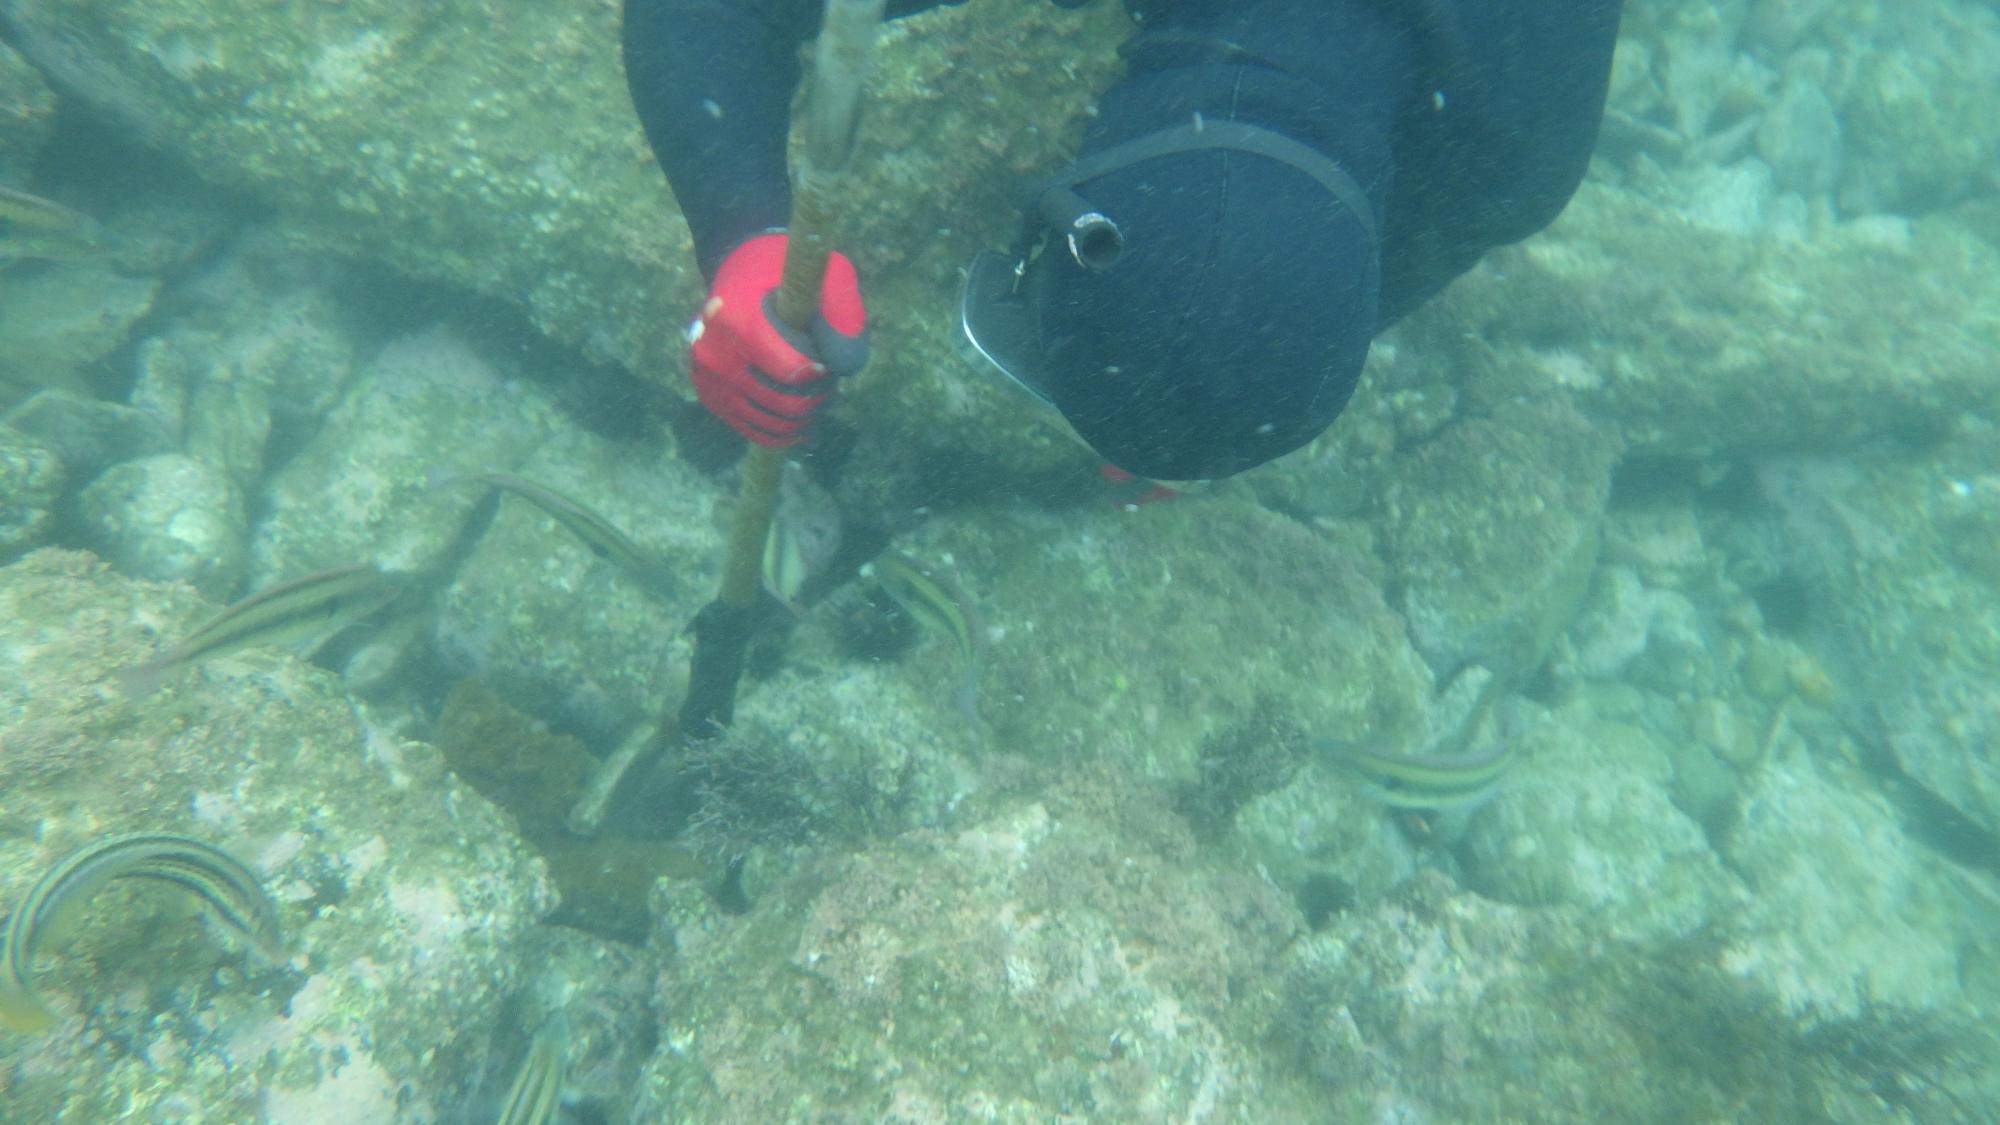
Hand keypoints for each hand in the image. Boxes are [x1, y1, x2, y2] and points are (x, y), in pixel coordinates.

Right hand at [688, 233, 867, 446]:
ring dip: (803, 419)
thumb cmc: (788, 272)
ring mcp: (707, 380)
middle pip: (782, 403)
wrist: (739, 272)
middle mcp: (713, 353)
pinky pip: (753, 431)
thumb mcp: (826, 275)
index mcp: (736, 319)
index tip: (826, 365)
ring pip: (771, 422)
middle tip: (829, 384)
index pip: (788, 370)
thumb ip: (843, 316)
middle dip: (817, 399)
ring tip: (820, 400)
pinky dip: (782, 434)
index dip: (819, 375)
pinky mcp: (709, 397)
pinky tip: (804, 426)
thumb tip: (843, 368)